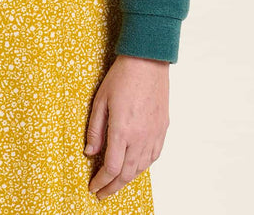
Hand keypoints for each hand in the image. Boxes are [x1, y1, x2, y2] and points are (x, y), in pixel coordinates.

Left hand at [84, 54, 169, 199]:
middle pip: (127, 174)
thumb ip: (95, 128)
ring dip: (128, 179)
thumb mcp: (100, 100)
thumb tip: (90, 152)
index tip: (93, 187)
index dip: (101, 181)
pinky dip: (143, 166)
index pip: (112, 168)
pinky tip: (136, 166)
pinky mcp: (162, 128)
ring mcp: (154, 134)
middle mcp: (140, 137)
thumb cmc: (122, 76)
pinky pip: (154, 156)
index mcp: (122, 130)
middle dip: (113, 187)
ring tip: (116, 182)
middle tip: (102, 192)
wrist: (148, 60)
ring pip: (141, 168)